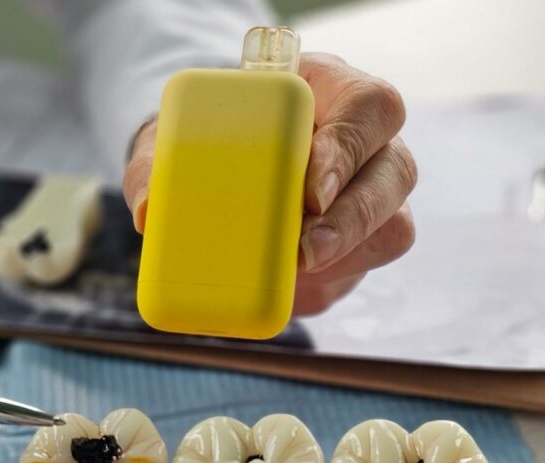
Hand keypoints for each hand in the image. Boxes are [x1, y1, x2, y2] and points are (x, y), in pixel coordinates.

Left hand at [123, 53, 416, 315]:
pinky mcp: (359, 243)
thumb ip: (156, 163)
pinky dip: (329, 281)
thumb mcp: (175, 139)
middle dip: (353, 217)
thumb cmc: (206, 140)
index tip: (310, 188)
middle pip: (395, 170)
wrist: (218, 170)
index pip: (370, 106)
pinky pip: (362, 267)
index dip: (349, 147)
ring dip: (347, 255)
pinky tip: (292, 287)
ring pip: (392, 225)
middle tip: (304, 249)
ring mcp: (370, 194)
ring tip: (296, 273)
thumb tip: (148, 209)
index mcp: (330, 92)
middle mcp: (365, 142)